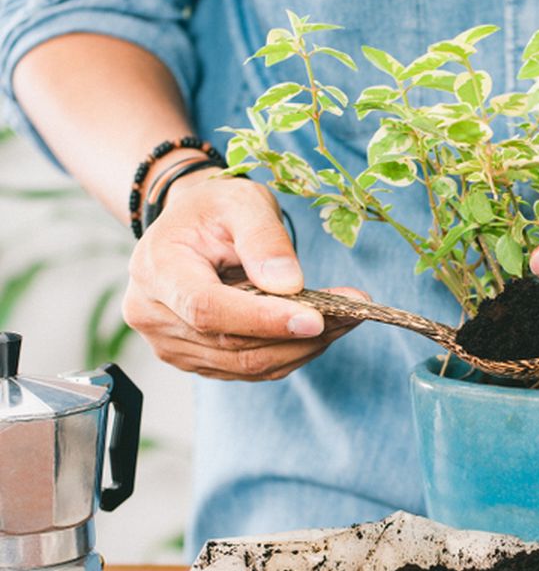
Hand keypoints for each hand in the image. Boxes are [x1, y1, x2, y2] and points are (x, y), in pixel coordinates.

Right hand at [122, 173, 364, 380]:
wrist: (193, 227)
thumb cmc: (215, 209)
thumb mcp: (242, 202)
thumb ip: (264, 239)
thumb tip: (289, 284)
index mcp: (158, 270)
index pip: (208, 309)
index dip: (263, 320)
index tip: (315, 318)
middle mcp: (153, 315)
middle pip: (233, 345)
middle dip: (300, 334)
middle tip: (353, 312)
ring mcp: (172, 344)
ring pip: (248, 364)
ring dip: (304, 347)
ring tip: (346, 318)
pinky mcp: (197, 360)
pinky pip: (251, 368)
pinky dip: (292, 352)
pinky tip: (321, 330)